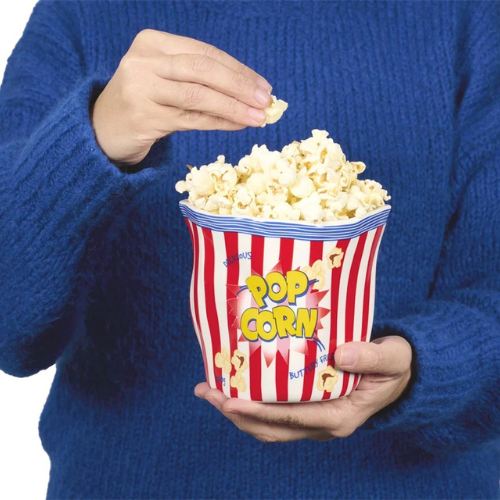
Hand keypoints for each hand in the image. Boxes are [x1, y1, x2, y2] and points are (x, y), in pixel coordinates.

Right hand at [91, 29, 271, 165]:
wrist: (103, 128)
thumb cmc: (143, 101)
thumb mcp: (166, 79)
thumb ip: (199, 78)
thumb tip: (251, 92)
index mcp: (152, 42)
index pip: (204, 52)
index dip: (238, 69)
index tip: (263, 85)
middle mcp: (144, 61)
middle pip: (203, 69)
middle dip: (239, 85)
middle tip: (265, 100)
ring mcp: (141, 89)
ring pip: (198, 95)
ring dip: (233, 107)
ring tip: (258, 117)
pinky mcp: (143, 117)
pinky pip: (191, 119)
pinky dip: (218, 122)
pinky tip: (237, 125)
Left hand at [195, 336, 411, 441]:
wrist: (399, 374)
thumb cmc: (396, 365)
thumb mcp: (392, 358)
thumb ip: (370, 358)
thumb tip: (341, 355)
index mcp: (340, 417)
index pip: (291, 417)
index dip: (258, 410)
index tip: (229, 400)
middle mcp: (322, 425)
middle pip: (270, 427)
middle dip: (235, 412)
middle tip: (207, 392)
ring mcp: (313, 420)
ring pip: (267, 425)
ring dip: (236, 411)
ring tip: (209, 390)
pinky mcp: (308, 410)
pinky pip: (273, 413)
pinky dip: (250, 404)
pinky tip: (233, 385)